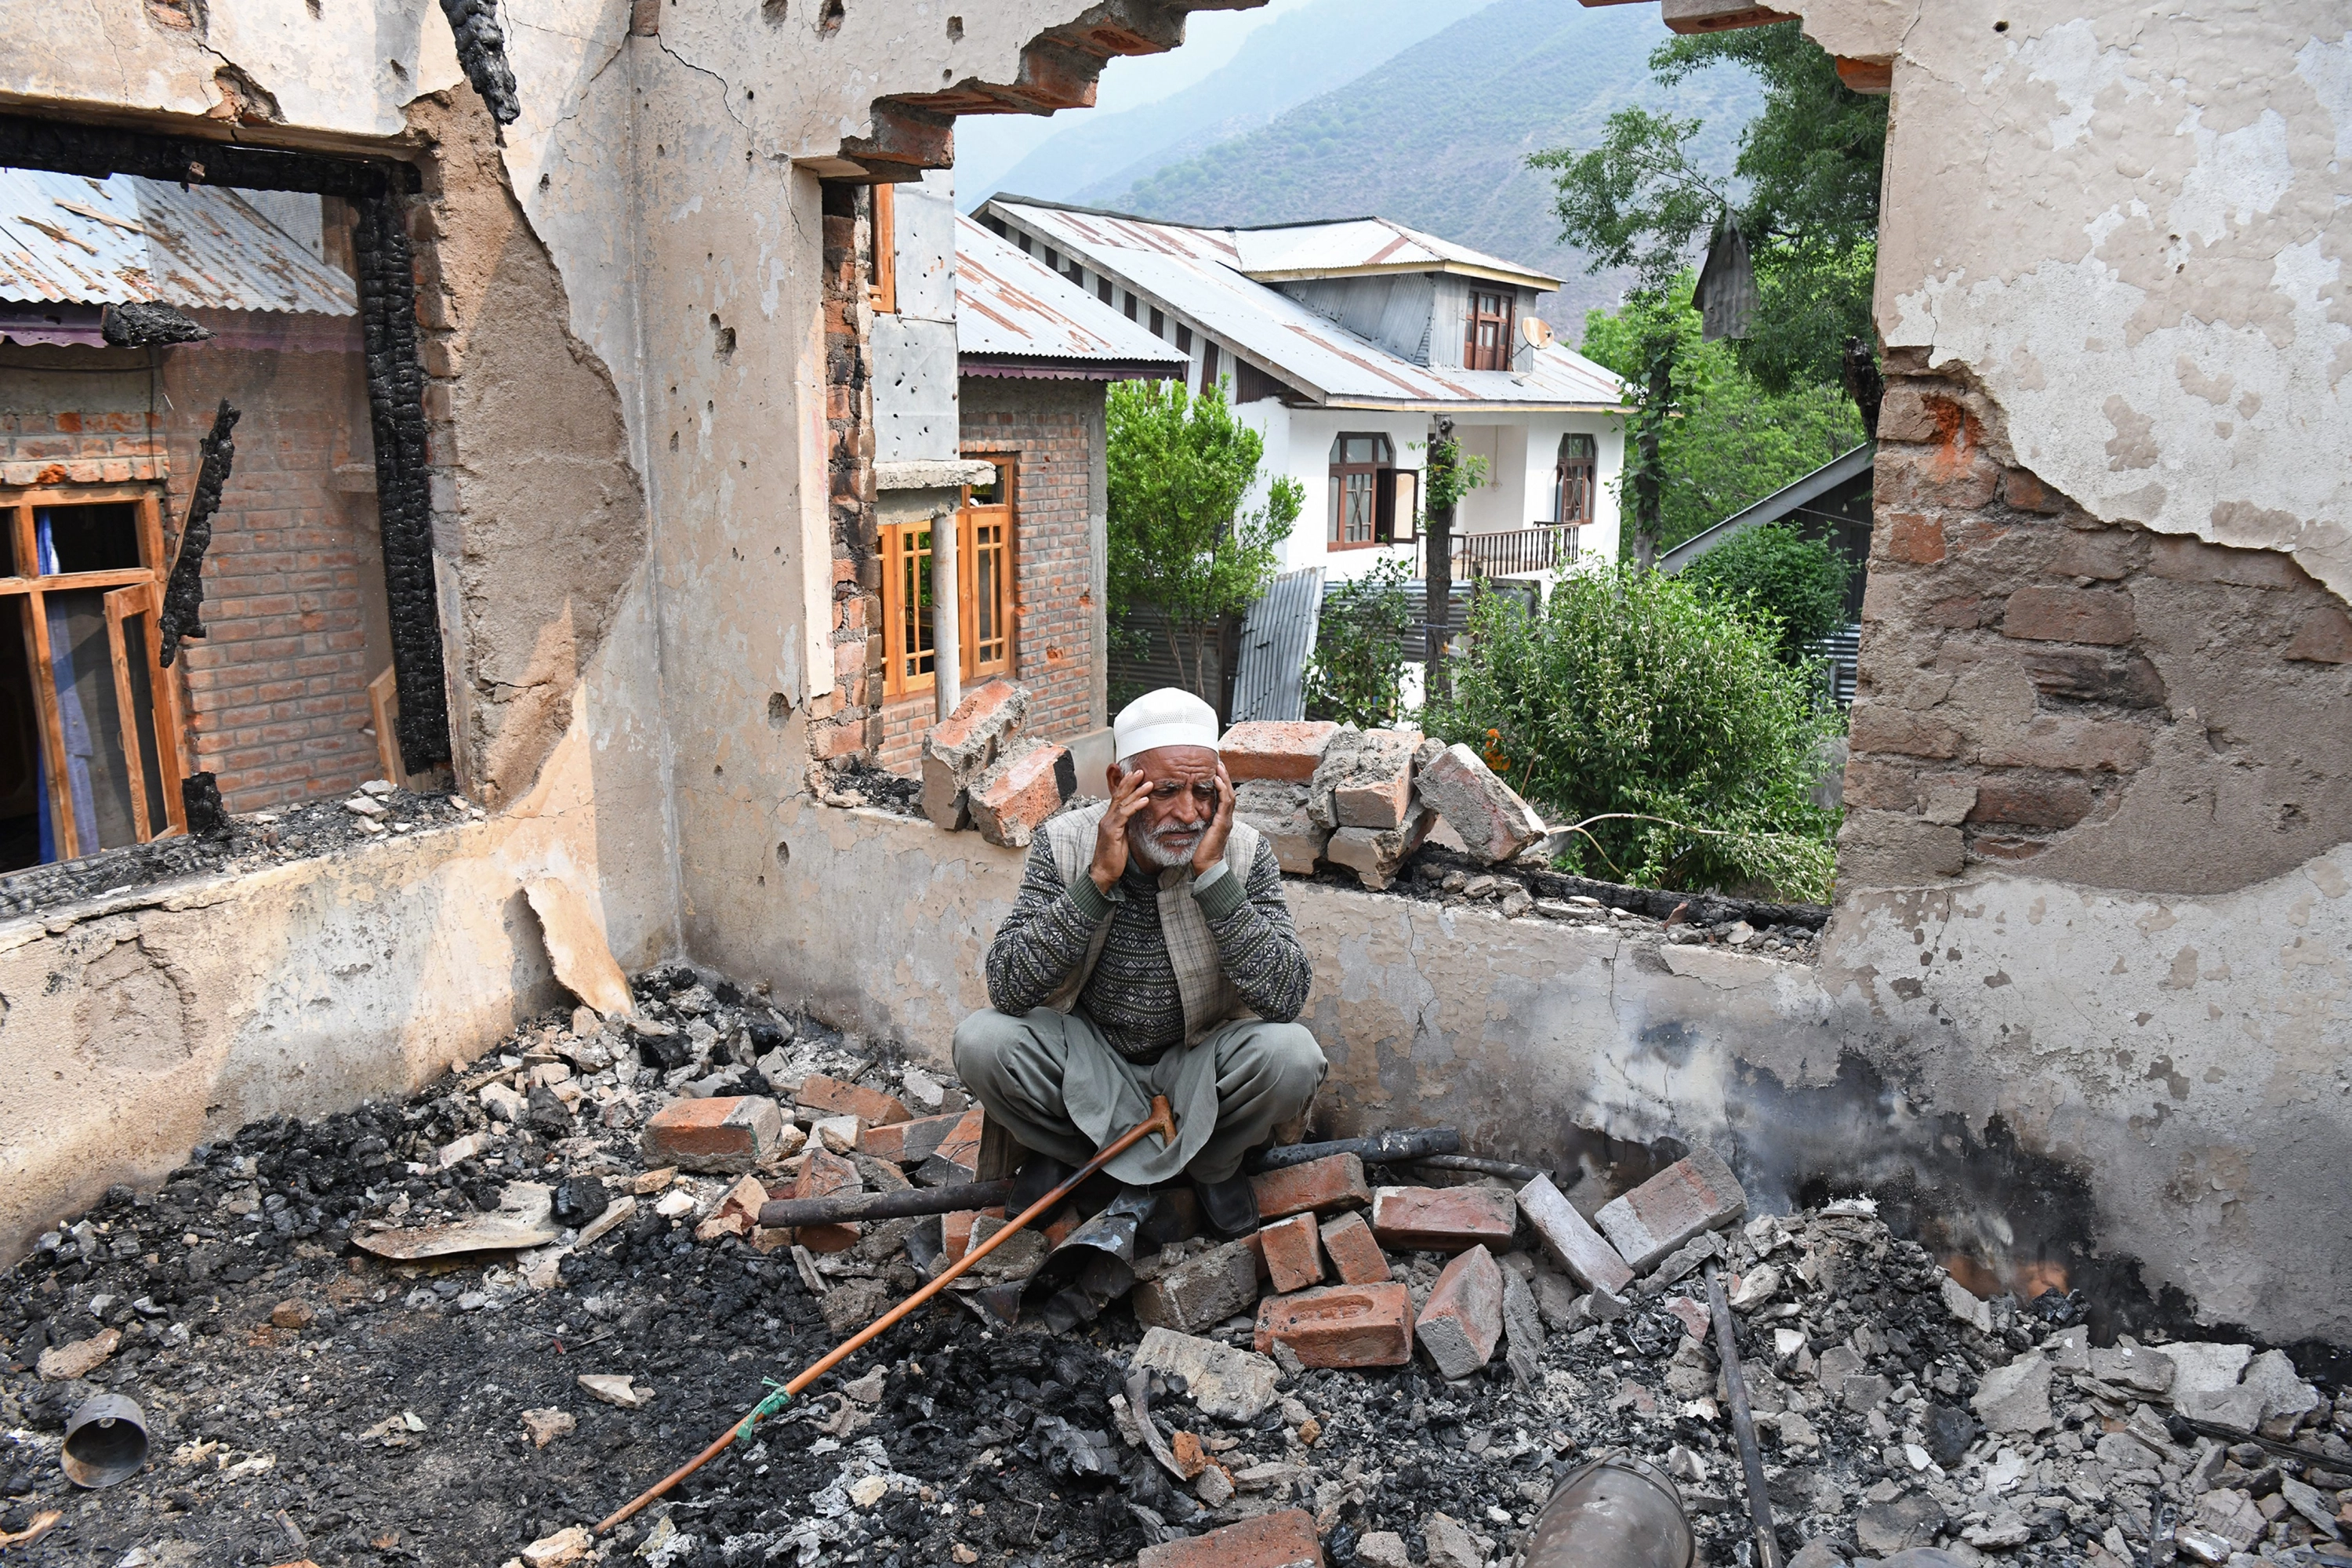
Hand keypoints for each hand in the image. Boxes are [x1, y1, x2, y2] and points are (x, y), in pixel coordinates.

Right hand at [1090, 766, 1152, 892]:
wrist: (1103, 873)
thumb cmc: (1113, 858)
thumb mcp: (1123, 838)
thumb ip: (1126, 826)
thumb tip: (1135, 817)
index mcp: (1110, 819)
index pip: (1118, 798)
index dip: (1126, 786)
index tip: (1136, 776)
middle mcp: (1107, 818)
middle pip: (1119, 795)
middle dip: (1130, 782)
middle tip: (1140, 771)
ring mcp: (1108, 824)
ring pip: (1122, 802)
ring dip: (1136, 791)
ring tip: (1148, 783)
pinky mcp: (1111, 831)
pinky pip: (1124, 815)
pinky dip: (1135, 806)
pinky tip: (1145, 800)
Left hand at [1190, 761, 1234, 875]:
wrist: (1206, 865)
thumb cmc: (1201, 851)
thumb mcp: (1199, 831)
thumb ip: (1197, 820)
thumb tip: (1188, 811)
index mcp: (1221, 819)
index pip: (1223, 796)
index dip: (1221, 783)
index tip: (1215, 770)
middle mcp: (1226, 817)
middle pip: (1229, 791)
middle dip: (1224, 776)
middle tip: (1218, 762)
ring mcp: (1226, 820)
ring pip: (1229, 794)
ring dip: (1224, 779)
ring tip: (1219, 766)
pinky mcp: (1223, 822)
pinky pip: (1225, 802)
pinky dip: (1221, 789)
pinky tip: (1216, 780)